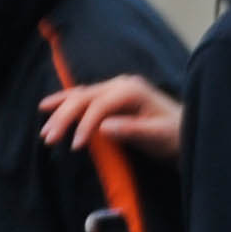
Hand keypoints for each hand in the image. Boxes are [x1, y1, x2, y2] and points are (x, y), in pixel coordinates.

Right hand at [37, 76, 181, 157]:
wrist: (186, 132)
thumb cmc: (175, 136)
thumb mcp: (158, 136)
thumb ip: (132, 130)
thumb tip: (104, 127)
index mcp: (131, 91)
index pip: (99, 105)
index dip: (84, 125)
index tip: (75, 146)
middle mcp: (120, 84)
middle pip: (83, 97)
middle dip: (63, 118)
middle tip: (48, 139)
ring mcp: (114, 88)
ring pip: (79, 96)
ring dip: (59, 111)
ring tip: (44, 130)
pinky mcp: (111, 97)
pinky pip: (83, 97)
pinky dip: (65, 103)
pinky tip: (48, 106)